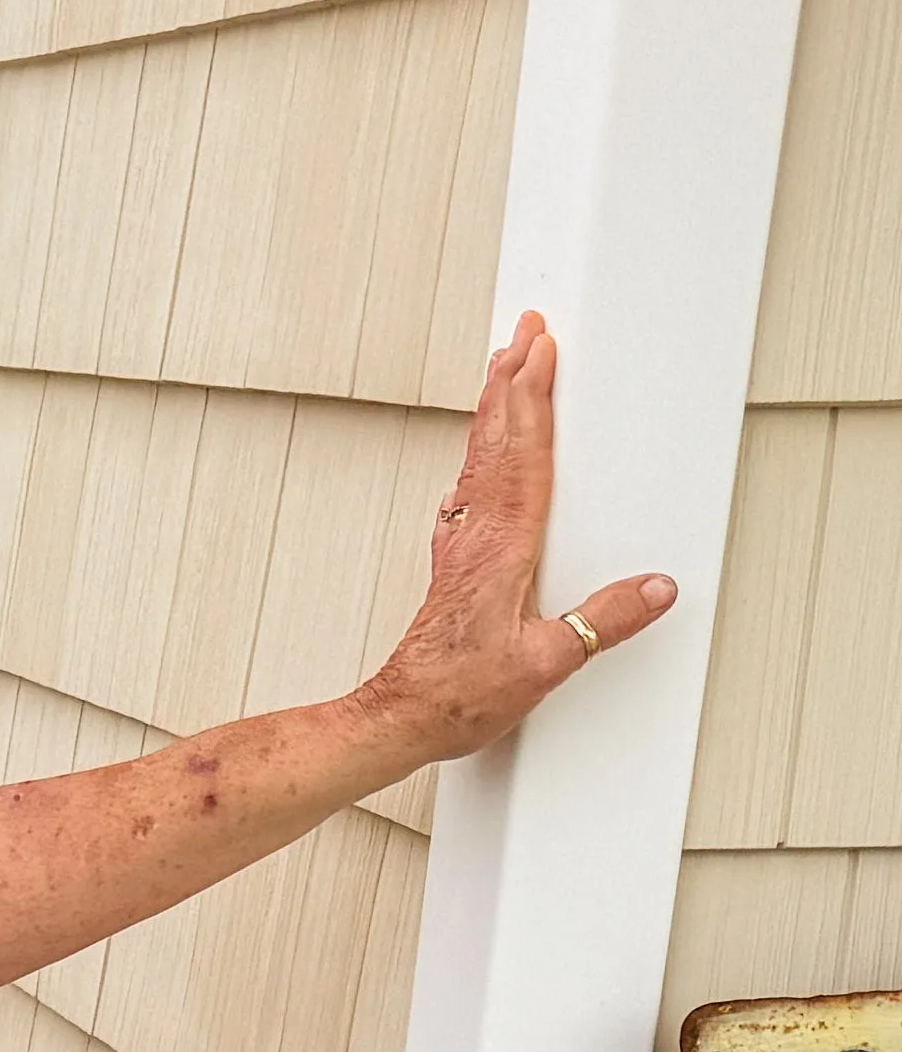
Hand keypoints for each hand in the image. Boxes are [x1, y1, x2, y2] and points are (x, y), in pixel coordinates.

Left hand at [359, 314, 676, 766]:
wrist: (398, 720)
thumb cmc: (455, 697)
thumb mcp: (544, 664)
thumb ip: (601, 623)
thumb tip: (653, 590)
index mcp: (501, 549)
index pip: (523, 455)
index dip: (534, 397)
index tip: (542, 349)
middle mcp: (476, 539)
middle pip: (496, 441)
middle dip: (511, 380)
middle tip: (523, 331)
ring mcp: (458, 551)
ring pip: (479, 461)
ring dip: (493, 411)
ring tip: (504, 370)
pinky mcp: (451, 569)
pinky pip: (468, 494)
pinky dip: (481, 459)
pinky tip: (480, 459)